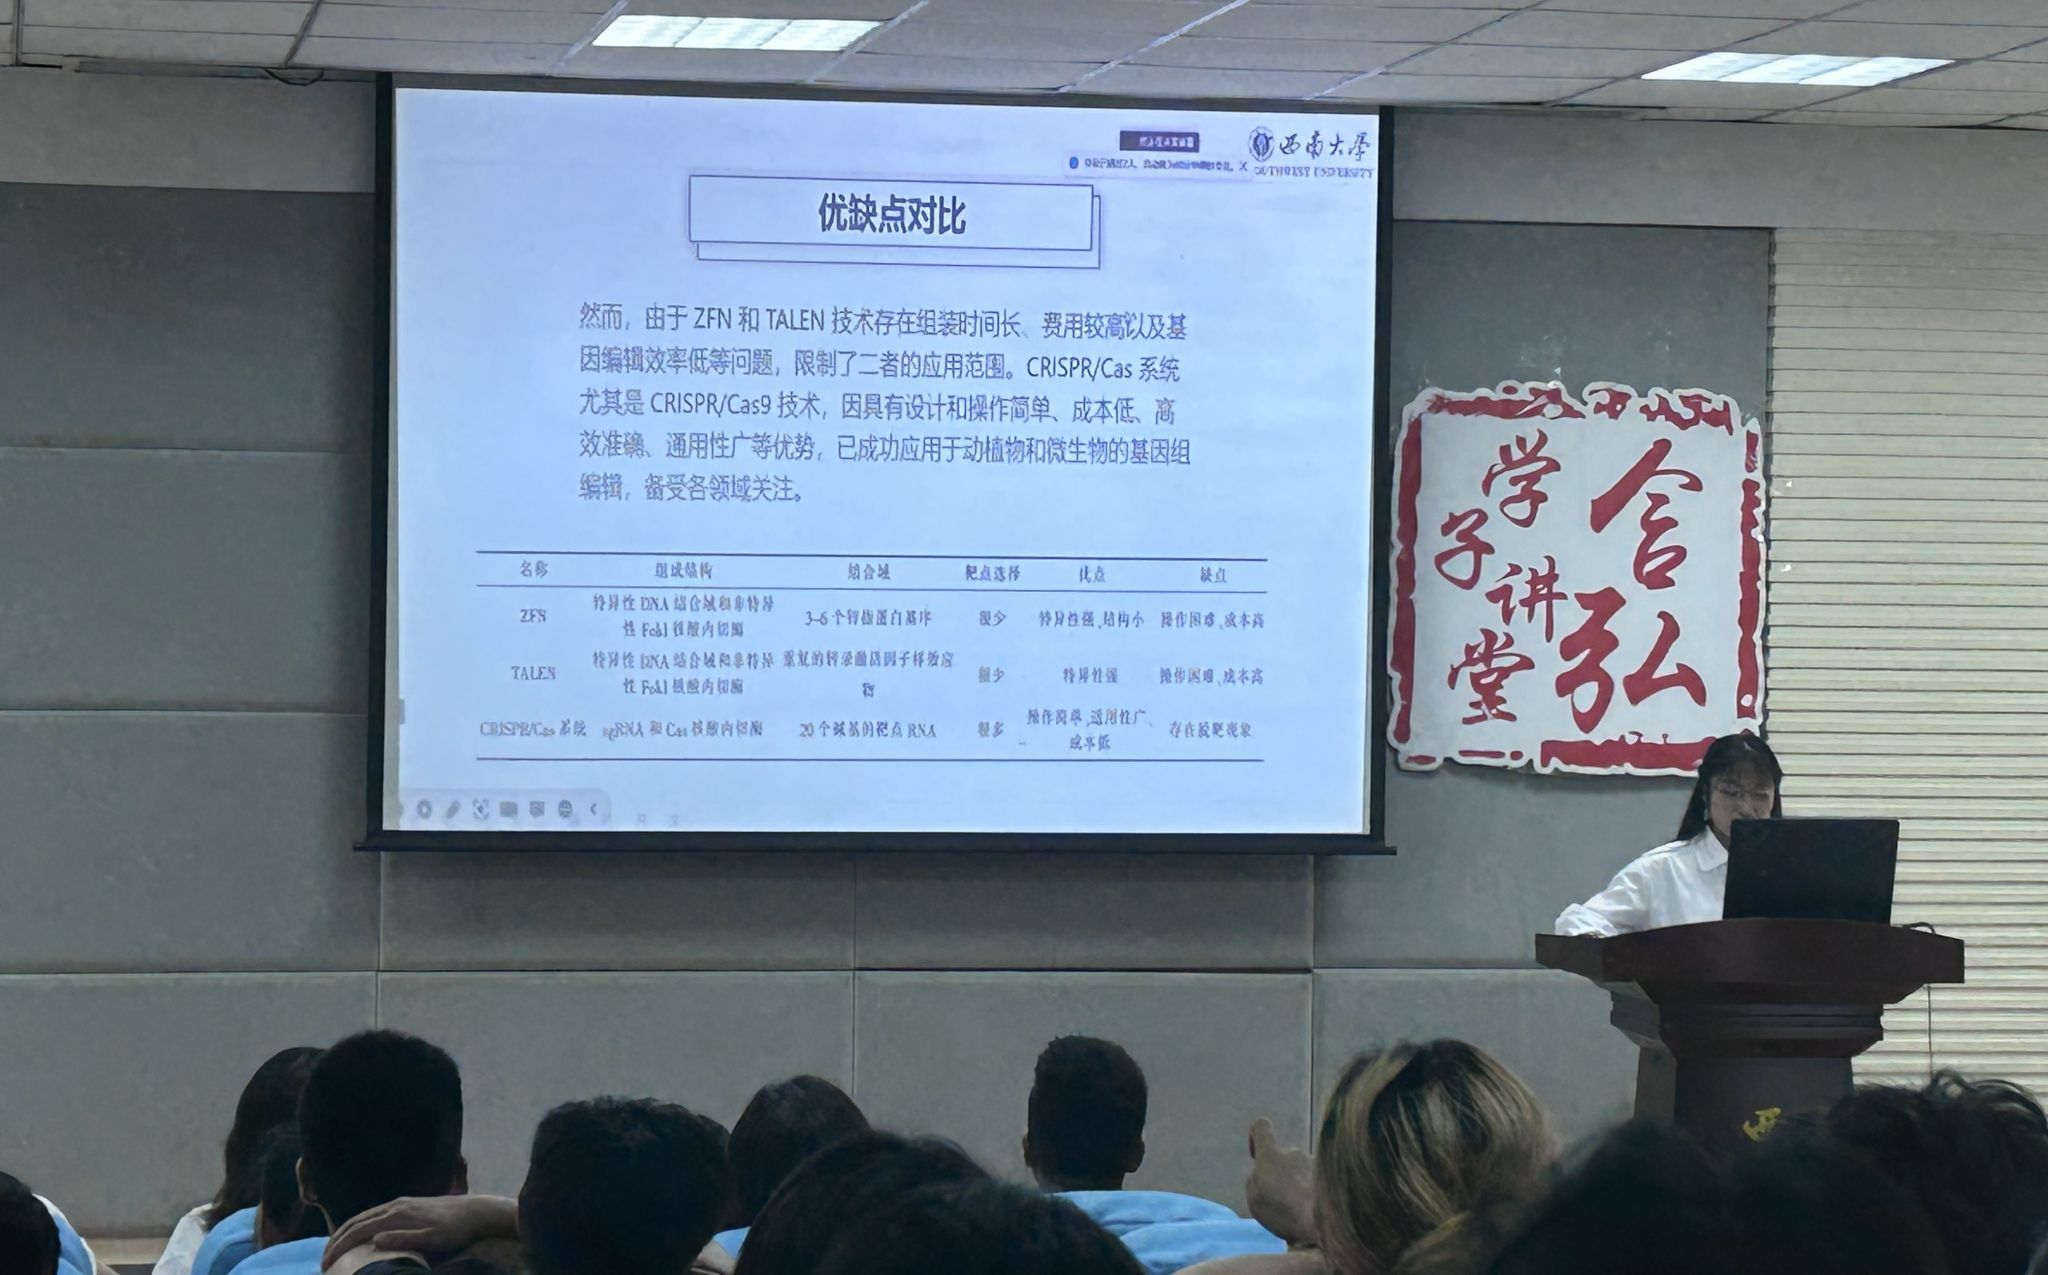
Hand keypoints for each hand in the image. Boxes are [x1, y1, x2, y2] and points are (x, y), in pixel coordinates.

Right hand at [322, 1196, 518, 1269]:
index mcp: (397, 1215)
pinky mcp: (407, 1205)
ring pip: (364, 1216)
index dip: (340, 1248)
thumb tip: (376, 1240)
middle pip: (356, 1222)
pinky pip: (375, 1214)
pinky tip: (359, 1236)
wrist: (475, 1211)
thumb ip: (405, 1239)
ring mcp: (400, 1203)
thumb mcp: (433, 1239)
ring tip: (334, 1250)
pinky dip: (359, 1225)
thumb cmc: (455, 1230)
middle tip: (323, 1262)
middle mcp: (395, 1206)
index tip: (326, 1265)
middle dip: (336, 1241)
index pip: (359, 1231)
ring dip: (346, 1232)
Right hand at [1244, 1117, 1318, 1247]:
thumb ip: (1255, 1180)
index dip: (1256, 1136)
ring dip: (1299, 1183)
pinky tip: (1317, 1209)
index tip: (1256, 1154)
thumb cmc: (1283, 1212)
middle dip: (1281, 1172)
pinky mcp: (1333, 1173)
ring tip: (1302, 1209)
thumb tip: (1261, 1172)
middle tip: (1282, 1199)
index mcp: (1271, 1155)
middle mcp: (1294, 1152)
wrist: (1325, 1223)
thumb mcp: (1255, 1200)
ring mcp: (1315, 1161)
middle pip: (1284, 1155)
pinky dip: (1315, 1190)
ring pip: (1301, 1169)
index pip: (1261, 1127)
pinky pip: (1318, 1178)